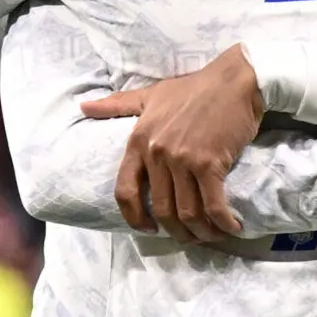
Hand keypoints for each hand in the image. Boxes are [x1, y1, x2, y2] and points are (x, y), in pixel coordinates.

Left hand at [81, 45, 263, 243]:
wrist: (233, 80)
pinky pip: (213, 205)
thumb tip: (84, 107)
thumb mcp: (151, 94)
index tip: (148, 228)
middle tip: (189, 236)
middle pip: (161, 209)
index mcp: (139, 139)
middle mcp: (157, 153)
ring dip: (200, 232)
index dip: (134, 217)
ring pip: (187, 212)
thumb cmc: (193, 87)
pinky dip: (222, 223)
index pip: (124, 190)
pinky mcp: (211, 163)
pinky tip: (231, 227)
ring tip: (211, 235)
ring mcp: (184, 160)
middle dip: (176, 230)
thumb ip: (118, 104)